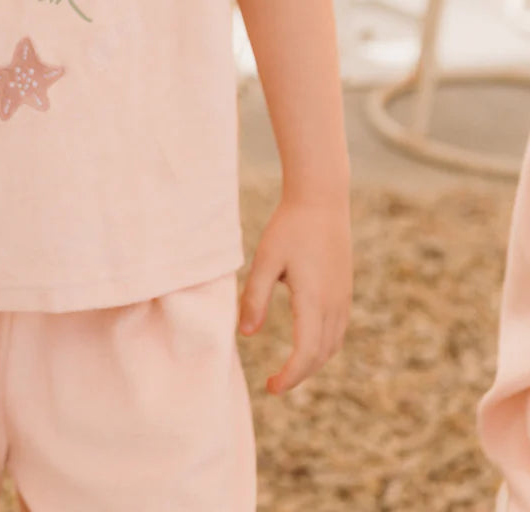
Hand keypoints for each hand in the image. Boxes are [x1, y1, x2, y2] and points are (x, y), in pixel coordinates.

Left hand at [237, 196, 351, 394]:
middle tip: (275, 384)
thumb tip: (245, 334)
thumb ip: (255, 297)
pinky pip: (337, 330)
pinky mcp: (344, 290)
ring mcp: (343, 298)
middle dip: (299, 375)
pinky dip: (322, 347)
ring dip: (312, 363)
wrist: (322, 201)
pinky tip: (307, 344)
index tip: (271, 388)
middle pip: (321, 356)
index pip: (306, 354)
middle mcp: (334, 305)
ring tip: (289, 369)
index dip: (290, 377)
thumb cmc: (289, 228)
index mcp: (314, 301)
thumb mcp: (265, 260)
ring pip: (332, 345)